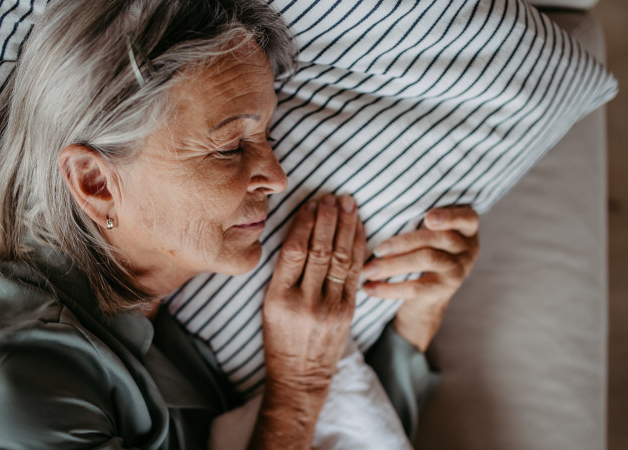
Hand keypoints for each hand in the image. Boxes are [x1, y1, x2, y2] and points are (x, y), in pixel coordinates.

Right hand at [253, 194, 365, 448]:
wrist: (300, 376)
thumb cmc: (279, 338)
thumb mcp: (268, 306)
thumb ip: (283, 274)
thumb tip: (300, 233)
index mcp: (278, 298)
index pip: (293, 251)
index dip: (304, 223)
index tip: (310, 204)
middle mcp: (305, 302)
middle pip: (320, 250)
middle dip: (328, 219)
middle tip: (332, 197)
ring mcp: (329, 308)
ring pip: (341, 259)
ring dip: (346, 227)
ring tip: (348, 204)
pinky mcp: (348, 312)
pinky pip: (356, 273)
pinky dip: (359, 248)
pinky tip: (359, 230)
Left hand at [362, 206, 479, 351]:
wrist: (427, 295)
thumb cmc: (420, 249)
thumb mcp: (425, 231)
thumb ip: (415, 218)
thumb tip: (370, 203)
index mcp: (465, 227)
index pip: (466, 217)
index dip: (449, 217)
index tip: (428, 218)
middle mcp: (467, 247)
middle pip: (439, 238)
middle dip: (405, 242)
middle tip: (377, 249)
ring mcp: (458, 269)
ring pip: (427, 260)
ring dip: (394, 264)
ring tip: (369, 270)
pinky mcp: (445, 290)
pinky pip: (417, 287)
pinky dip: (389, 288)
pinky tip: (369, 288)